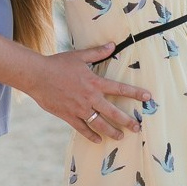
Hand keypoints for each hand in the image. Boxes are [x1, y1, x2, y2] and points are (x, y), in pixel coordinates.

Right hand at [25, 43, 150, 143]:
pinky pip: (82, 129)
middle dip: (127, 121)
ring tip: (120, 137)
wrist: (38, 76)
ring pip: (99, 124)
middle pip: (113, 112)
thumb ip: (97, 52)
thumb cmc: (59, 63)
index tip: (148, 97)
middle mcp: (89, 97)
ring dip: (111, 131)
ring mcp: (79, 109)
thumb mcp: (79, 55)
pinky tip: (97, 140)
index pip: (119, 88)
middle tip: (137, 128)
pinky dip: (91, 135)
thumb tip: (112, 45)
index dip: (135, 92)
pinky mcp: (69, 116)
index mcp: (94, 82)